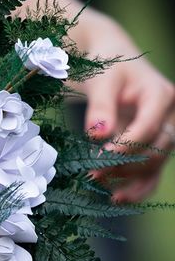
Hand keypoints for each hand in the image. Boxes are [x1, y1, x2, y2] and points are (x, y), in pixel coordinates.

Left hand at [77, 14, 174, 202]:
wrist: (110, 62)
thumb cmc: (106, 66)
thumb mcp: (101, 81)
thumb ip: (100, 107)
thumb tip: (97, 135)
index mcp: (160, 95)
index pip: (148, 127)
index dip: (126, 146)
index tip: (100, 159)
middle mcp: (169, 115)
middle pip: (156, 149)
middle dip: (126, 165)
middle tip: (94, 175)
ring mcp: (163, 131)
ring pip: (157, 163)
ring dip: (131, 180)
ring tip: (106, 192)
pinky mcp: (152, 144)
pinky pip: (151, 169)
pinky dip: (137, 185)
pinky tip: (118, 198)